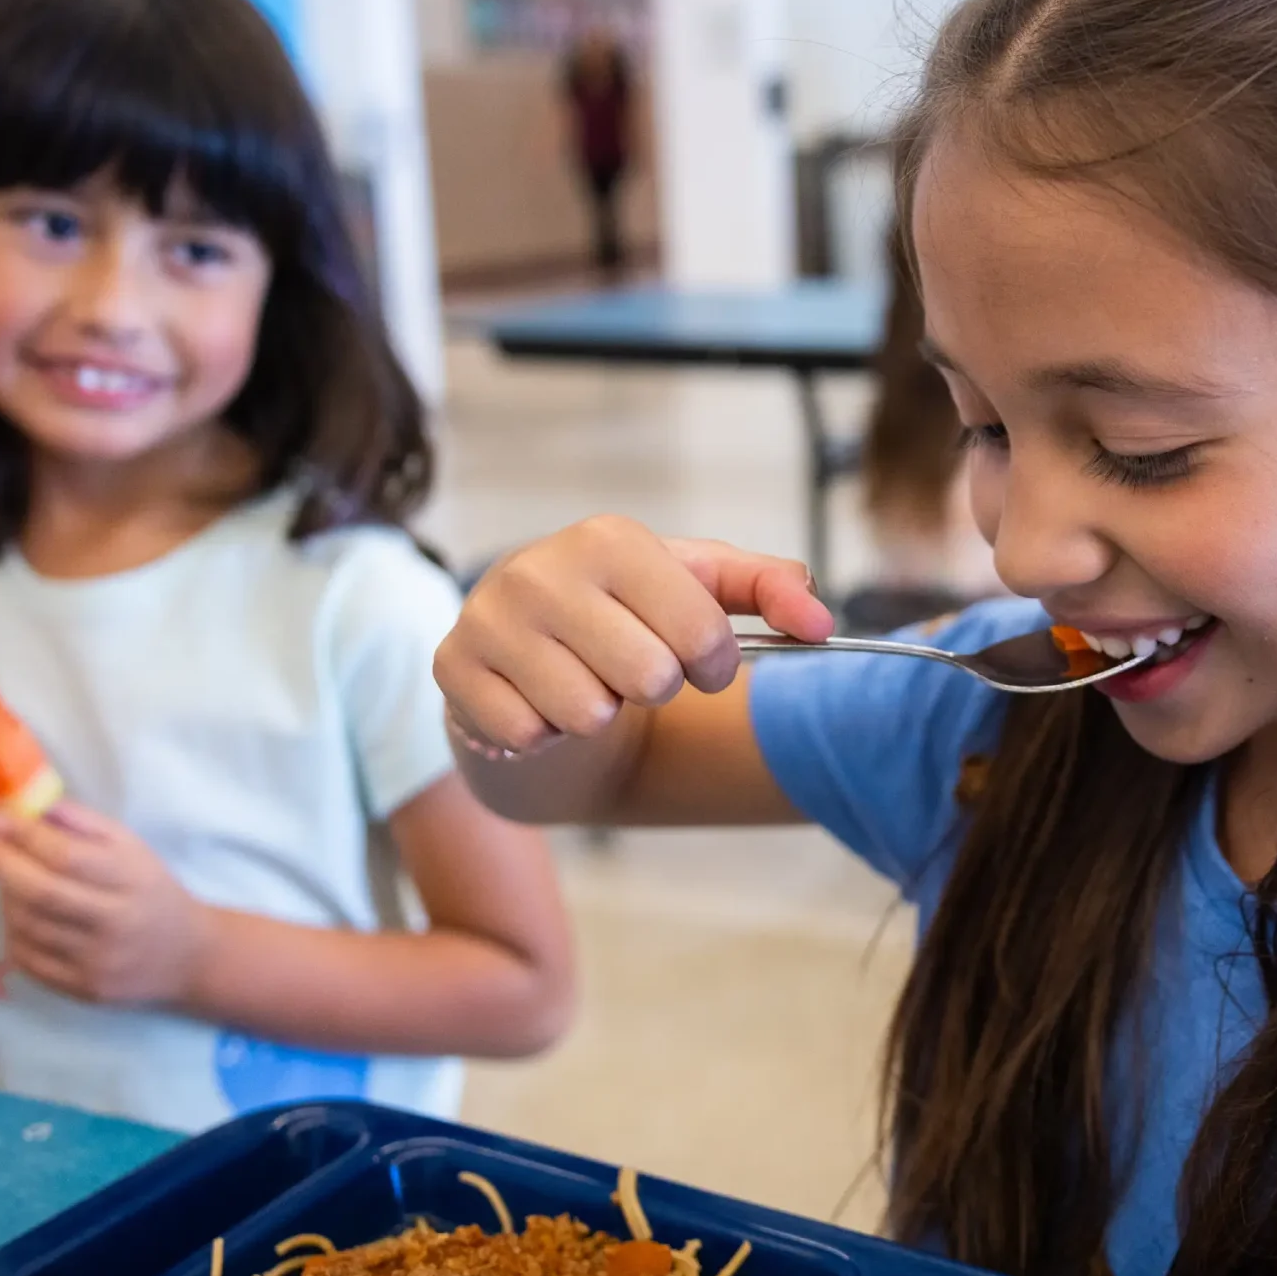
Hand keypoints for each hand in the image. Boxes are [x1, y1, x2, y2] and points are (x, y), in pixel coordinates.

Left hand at [0, 802, 209, 1006]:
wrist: (187, 956)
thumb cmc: (152, 891)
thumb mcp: (132, 847)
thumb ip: (85, 823)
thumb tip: (32, 806)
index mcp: (132, 880)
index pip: (67, 856)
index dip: (24, 836)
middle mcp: (115, 923)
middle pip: (40, 892)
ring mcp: (97, 961)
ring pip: (28, 925)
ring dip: (4, 896)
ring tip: (4, 876)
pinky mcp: (83, 989)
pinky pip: (28, 959)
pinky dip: (13, 931)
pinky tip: (17, 914)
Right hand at [434, 516, 831, 756]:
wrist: (521, 647)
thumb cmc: (624, 613)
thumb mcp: (698, 587)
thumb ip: (770, 590)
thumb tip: (823, 623)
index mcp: (611, 538)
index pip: (703, 631)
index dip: (715, 665)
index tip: (699, 661)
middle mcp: (542, 567)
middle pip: (648, 678)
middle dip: (654, 690)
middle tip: (631, 672)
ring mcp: (489, 616)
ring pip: (587, 713)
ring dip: (598, 715)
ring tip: (582, 684)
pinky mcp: (453, 668)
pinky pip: (528, 737)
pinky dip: (544, 735)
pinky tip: (537, 700)